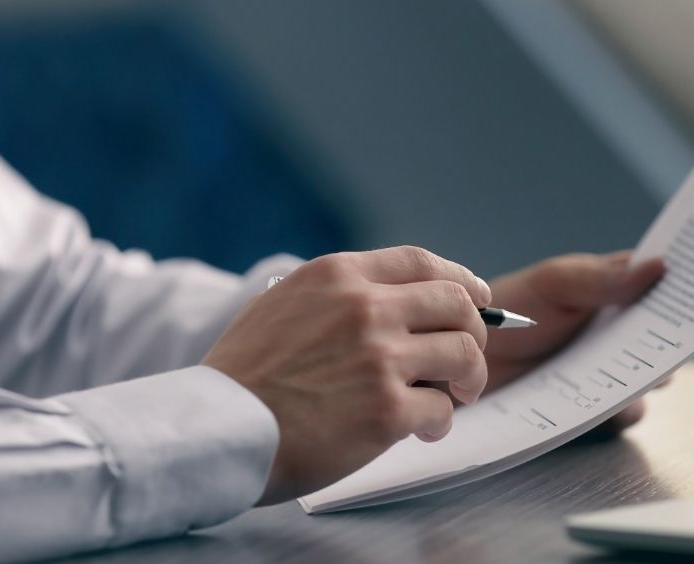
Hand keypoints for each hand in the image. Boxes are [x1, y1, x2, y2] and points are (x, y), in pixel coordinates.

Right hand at [201, 246, 490, 503]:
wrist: (216, 430)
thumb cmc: (242, 377)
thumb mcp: (281, 305)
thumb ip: (336, 298)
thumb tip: (390, 304)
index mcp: (338, 277)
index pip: (422, 262)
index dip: (461, 279)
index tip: (477, 299)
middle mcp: (365, 308)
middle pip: (457, 304)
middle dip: (474, 332)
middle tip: (464, 361)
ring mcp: (379, 357)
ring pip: (463, 354)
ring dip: (468, 379)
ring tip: (454, 397)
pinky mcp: (386, 409)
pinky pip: (441, 408)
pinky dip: (439, 421)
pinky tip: (422, 430)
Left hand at [483, 251, 666, 433]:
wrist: (468, 359)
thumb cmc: (509, 311)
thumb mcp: (555, 284)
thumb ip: (604, 278)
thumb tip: (660, 266)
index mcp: (614, 292)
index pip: (662, 287)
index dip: (687, 286)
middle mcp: (619, 334)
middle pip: (666, 337)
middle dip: (677, 336)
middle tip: (679, 334)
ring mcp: (609, 374)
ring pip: (651, 379)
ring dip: (651, 376)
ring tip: (644, 371)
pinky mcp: (595, 410)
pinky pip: (624, 414)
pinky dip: (622, 409)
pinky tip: (608, 403)